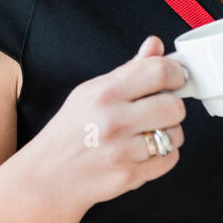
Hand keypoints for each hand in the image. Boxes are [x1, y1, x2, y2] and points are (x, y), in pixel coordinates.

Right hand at [26, 35, 187, 217]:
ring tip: (147, 134)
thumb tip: (155, 45)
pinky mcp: (129, 176)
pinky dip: (163, 156)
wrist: (47, 177)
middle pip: (174, 106)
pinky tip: (143, 152)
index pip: (158, 72)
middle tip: (159, 110)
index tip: (175, 78)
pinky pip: (170, 160)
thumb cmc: (68, 132)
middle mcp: (113, 120)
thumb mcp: (90, 92)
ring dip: (168, 133)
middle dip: (172, 107)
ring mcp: (122, 151)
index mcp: (104, 93)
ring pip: (176, 135)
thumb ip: (128, 70)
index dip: (175, 73)